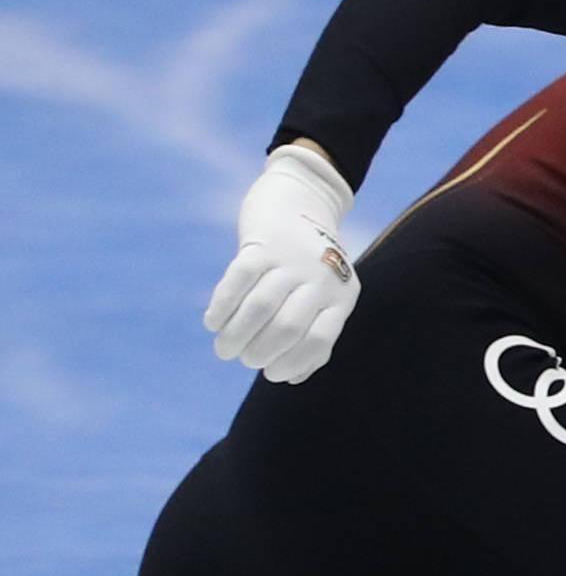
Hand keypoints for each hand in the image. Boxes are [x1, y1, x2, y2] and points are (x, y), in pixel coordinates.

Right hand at [203, 141, 359, 383]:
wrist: (302, 199)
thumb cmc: (310, 262)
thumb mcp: (326, 294)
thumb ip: (316, 331)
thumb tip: (292, 377)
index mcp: (343, 297)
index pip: (319, 341)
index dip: (292, 363)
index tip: (271, 374)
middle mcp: (321, 279)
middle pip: (287, 328)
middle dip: (260, 352)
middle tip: (243, 358)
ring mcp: (291, 260)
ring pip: (260, 307)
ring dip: (236, 336)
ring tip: (225, 349)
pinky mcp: (261, 244)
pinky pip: (238, 281)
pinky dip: (222, 307)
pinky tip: (213, 323)